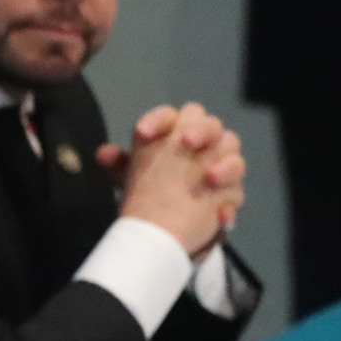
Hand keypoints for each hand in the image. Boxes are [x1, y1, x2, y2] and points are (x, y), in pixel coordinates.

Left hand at [116, 102, 244, 254]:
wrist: (162, 223)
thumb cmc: (146, 190)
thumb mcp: (128, 177)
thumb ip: (119, 164)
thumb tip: (104, 154)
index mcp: (172, 133)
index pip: (169, 117)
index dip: (157, 121)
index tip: (143, 133)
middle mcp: (199, 141)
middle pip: (208, 124)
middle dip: (199, 129)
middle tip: (186, 142)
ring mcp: (217, 162)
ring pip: (231, 149)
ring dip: (224, 162)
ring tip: (210, 177)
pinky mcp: (228, 188)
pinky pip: (236, 188)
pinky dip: (228, 198)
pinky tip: (220, 213)